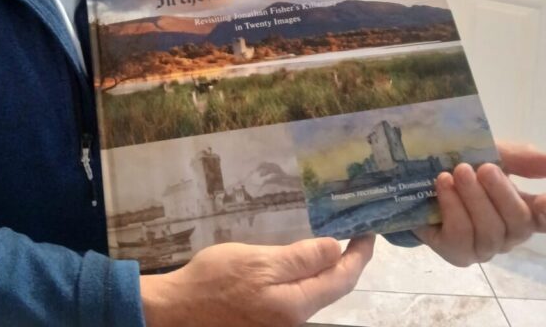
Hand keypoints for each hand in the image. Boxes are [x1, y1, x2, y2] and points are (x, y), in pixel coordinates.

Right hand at [140, 234, 373, 326]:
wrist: (179, 308)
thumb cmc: (216, 280)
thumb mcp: (259, 262)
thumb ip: (299, 259)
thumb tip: (336, 249)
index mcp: (296, 305)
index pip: (341, 280)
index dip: (359, 255)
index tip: (370, 232)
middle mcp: (294, 318)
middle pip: (332, 288)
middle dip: (348, 261)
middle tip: (356, 232)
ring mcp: (280, 319)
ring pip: (315, 290)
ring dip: (328, 267)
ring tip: (335, 240)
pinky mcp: (266, 314)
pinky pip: (298, 292)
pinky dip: (308, 273)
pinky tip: (303, 258)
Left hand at [414, 141, 545, 265]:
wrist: (410, 174)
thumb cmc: (456, 162)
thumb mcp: (488, 152)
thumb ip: (518, 158)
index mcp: (522, 210)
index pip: (544, 219)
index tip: (544, 200)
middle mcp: (507, 233)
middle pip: (519, 223)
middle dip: (502, 193)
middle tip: (485, 168)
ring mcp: (483, 247)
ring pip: (490, 231)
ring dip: (474, 197)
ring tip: (460, 171)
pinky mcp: (456, 252)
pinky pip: (461, 235)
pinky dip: (453, 206)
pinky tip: (443, 184)